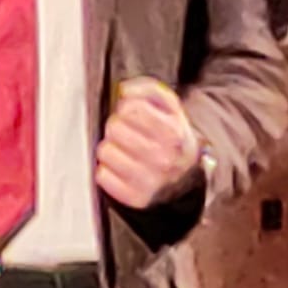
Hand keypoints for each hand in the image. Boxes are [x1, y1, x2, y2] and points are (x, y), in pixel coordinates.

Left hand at [95, 77, 202, 208]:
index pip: (132, 109)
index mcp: (173, 134)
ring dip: (111, 148)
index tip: (132, 113)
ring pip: (105, 152)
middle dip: (118, 127)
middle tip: (127, 133)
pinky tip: (121, 168)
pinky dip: (108, 171)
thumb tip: (125, 90)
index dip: (127, 108)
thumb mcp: (171, 108)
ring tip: (124, 150)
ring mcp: (149, 181)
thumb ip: (150, 90)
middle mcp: (163, 159)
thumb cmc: (172, 137)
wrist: (185, 177)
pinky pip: (102, 176)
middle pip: (115, 128)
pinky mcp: (135, 198)